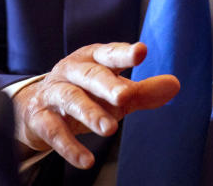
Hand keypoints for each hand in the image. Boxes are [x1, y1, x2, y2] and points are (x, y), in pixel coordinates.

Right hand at [13, 41, 178, 168]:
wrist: (37, 107)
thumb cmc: (86, 94)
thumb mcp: (114, 92)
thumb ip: (143, 91)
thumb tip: (175, 85)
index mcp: (92, 59)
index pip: (109, 54)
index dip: (124, 53)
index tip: (141, 51)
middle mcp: (71, 71)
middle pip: (90, 76)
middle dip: (107, 85)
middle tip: (125, 96)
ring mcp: (54, 93)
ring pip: (71, 99)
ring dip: (90, 113)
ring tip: (110, 129)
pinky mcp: (41, 119)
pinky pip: (54, 132)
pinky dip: (70, 147)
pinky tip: (87, 161)